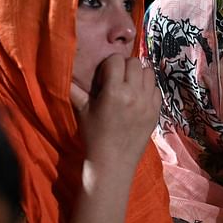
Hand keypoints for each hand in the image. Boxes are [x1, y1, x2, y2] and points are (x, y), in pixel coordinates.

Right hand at [70, 54, 160, 170]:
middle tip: (117, 80)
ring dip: (138, 75)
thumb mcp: (83, 111)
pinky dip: (147, 89)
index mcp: (115, 91)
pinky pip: (156, 89)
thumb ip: (76, 90)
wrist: (113, 163)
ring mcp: (148, 103)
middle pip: (135, 62)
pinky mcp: (156, 112)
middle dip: (124, 67)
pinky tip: (138, 98)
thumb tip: (65, 72)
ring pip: (149, 73)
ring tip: (129, 87)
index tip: (103, 78)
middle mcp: (135, 94)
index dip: (108, 65)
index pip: (116, 60)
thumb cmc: (94, 136)